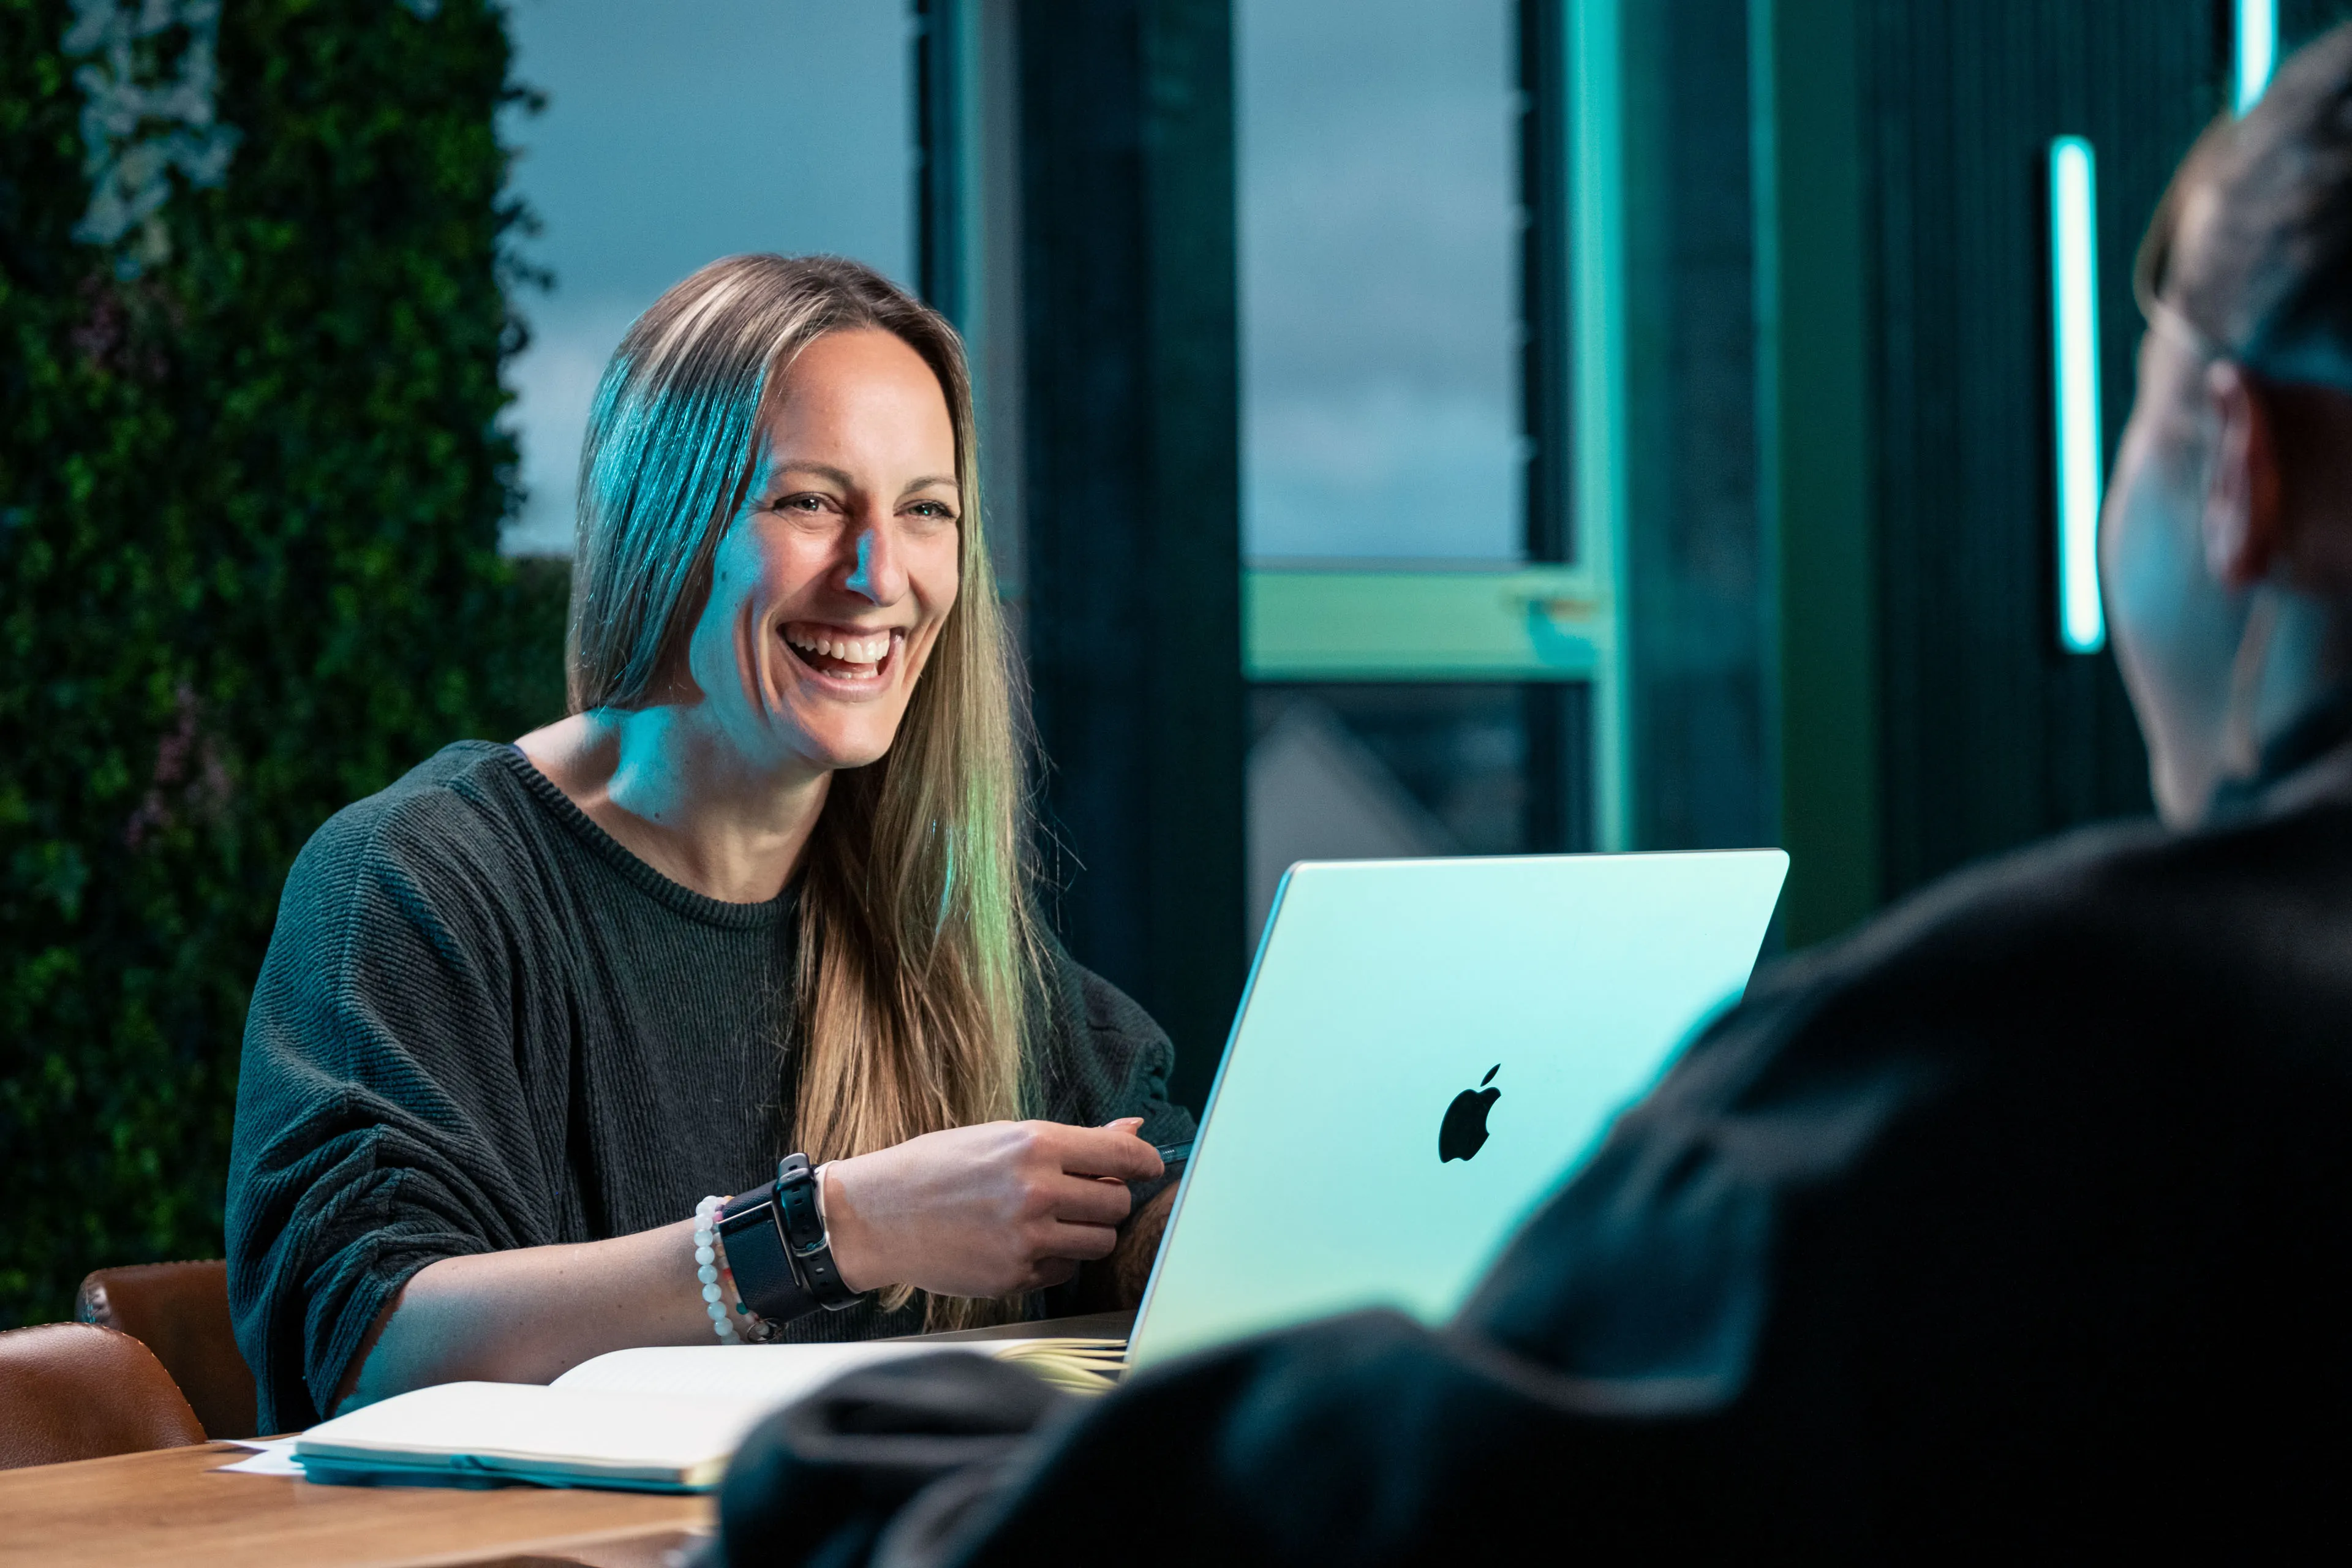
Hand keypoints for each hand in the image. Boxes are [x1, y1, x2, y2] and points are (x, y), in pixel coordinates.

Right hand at [821, 1118, 1163, 1297]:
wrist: (879, 1215)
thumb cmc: (939, 1167)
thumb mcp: (1003, 1136)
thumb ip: (1073, 1140)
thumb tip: (1134, 1130)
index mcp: (1036, 1145)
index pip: (1123, 1157)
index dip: (1146, 1163)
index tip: (1150, 1167)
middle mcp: (1037, 1191)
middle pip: (1116, 1205)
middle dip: (1109, 1200)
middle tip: (1083, 1194)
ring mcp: (1027, 1239)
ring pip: (1098, 1242)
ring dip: (1087, 1232)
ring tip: (1053, 1220)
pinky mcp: (1015, 1277)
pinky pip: (1065, 1272)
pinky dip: (1055, 1260)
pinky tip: (1023, 1244)